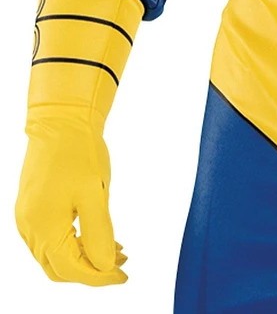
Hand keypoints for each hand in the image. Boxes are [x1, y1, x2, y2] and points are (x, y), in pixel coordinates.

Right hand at [15, 106, 127, 285]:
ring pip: (54, 256)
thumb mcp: (95, 193)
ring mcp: (27, 219)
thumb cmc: (79, 153)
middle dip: (92, 272)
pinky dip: (74, 245)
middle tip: (121, 266)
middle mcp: (30, 229)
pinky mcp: (32, 209)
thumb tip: (105, 267)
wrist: (61, 122)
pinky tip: (97, 236)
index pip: (73, 270)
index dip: (100, 278)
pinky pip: (50, 239)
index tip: (124, 276)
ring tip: (116, 251)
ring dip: (84, 259)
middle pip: (60, 269)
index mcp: (44, 227)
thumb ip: (100, 232)